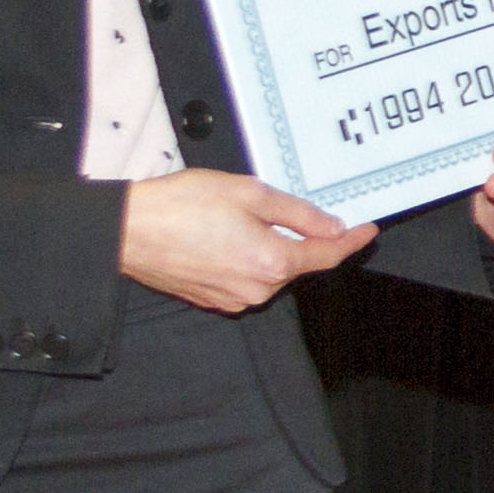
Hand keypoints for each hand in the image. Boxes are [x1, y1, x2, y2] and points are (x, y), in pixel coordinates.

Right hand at [122, 167, 375, 312]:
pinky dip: (247, 257)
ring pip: (270, 271)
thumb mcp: (250, 193)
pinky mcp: (212, 298)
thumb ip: (298, 213)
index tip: (367, 229)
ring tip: (240, 217)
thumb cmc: (181, 206)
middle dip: (302, 238)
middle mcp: (256, 288)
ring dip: (269, 246)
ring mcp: (232, 298)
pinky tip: (226, 235)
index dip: (351, 241)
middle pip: (297, 264)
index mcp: (272, 262)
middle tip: (290, 208)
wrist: (126, 230)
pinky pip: (245, 277)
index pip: (327, 255)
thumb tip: (331, 226)